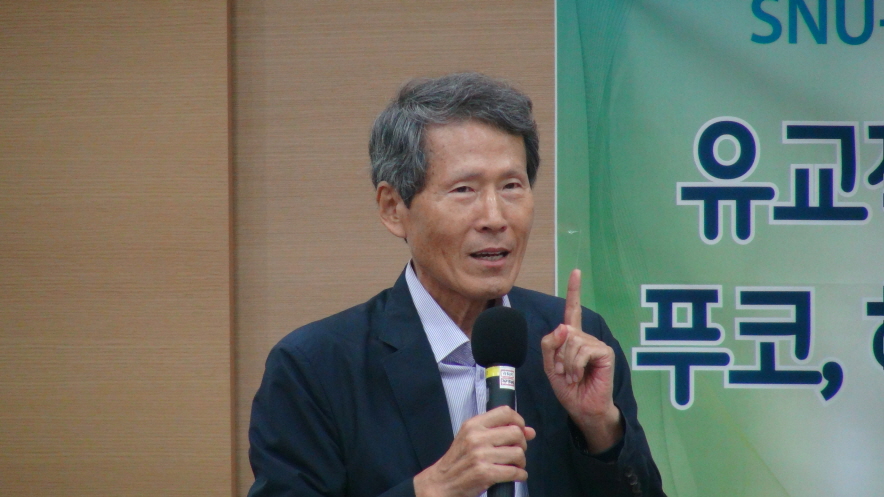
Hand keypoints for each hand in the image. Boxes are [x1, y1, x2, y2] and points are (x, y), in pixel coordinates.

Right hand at [413, 406, 536, 496]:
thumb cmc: (459, 460)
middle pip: (516, 433)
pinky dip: (520, 475)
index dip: (518, 421)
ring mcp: (480, 455)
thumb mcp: (472, 439)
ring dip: (521, 462)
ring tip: (515, 465)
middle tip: (517, 452)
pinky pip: (514, 472)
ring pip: (518, 453)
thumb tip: (530, 431)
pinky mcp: (485, 473)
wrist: (442, 482)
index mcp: (473, 425)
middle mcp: (476, 437)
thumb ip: (499, 432)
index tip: (521, 430)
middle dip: (522, 444)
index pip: (505, 412)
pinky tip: (516, 475)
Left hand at [541, 269, 622, 453]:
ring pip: (572, 341)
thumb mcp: (550, 366)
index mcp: (573, 338)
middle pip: (564, 332)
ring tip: (572, 376)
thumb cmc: (568, 388)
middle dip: (557, 354)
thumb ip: (550, 345)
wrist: (582, 408)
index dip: (574, 291)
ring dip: (566, 363)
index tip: (576, 272)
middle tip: (563, 372)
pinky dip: (575, 365)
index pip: (573, 310)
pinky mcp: (605, 352)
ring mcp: (596, 344)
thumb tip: (564, 326)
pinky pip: (582, 350)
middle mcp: (586, 338)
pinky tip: (579, 376)